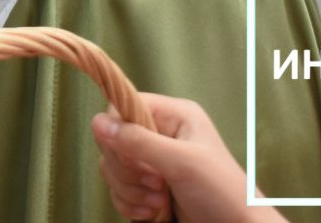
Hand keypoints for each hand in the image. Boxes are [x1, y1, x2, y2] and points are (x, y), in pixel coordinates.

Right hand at [90, 96, 285, 222]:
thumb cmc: (223, 194)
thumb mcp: (182, 163)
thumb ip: (139, 141)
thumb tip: (97, 122)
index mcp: (173, 116)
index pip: (122, 108)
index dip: (119, 134)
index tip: (136, 159)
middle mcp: (160, 135)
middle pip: (113, 141)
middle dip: (128, 170)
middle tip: (157, 185)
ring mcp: (153, 163)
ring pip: (112, 168)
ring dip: (130, 191)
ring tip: (160, 202)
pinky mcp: (147, 188)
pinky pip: (118, 189)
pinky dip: (129, 204)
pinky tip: (153, 213)